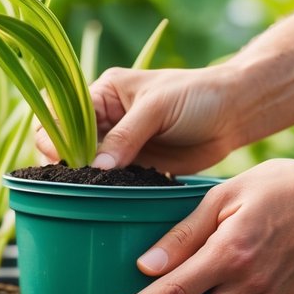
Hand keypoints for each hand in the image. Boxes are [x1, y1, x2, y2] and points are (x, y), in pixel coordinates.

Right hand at [35, 66, 235, 173]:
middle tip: (78, 179)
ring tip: (90, 193)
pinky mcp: (135, 166)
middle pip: (66, 142)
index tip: (70, 158)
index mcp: (103, 93)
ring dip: (85, 179)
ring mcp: (119, 144)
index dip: (58, 136)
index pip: (62, 114)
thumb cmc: (197, 96)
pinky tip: (106, 199)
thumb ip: (126, 136)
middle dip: (66, 161)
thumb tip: (95, 168)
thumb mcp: (157, 108)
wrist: (235, 113)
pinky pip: (111, 181)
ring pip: (86, 165)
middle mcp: (105, 119)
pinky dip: (106, 190)